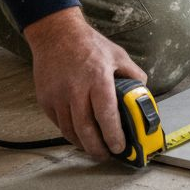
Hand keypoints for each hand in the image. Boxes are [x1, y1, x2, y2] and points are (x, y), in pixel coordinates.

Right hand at [23, 7, 146, 160]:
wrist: (56, 34)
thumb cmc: (90, 45)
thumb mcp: (118, 55)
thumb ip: (133, 75)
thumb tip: (144, 95)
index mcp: (98, 78)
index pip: (106, 114)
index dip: (113, 135)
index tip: (120, 147)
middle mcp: (75, 89)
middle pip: (85, 129)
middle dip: (97, 148)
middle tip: (107, 155)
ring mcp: (57, 96)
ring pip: (69, 130)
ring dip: (83, 144)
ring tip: (95, 149)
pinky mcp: (45, 99)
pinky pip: (58, 123)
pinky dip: (70, 133)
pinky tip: (80, 135)